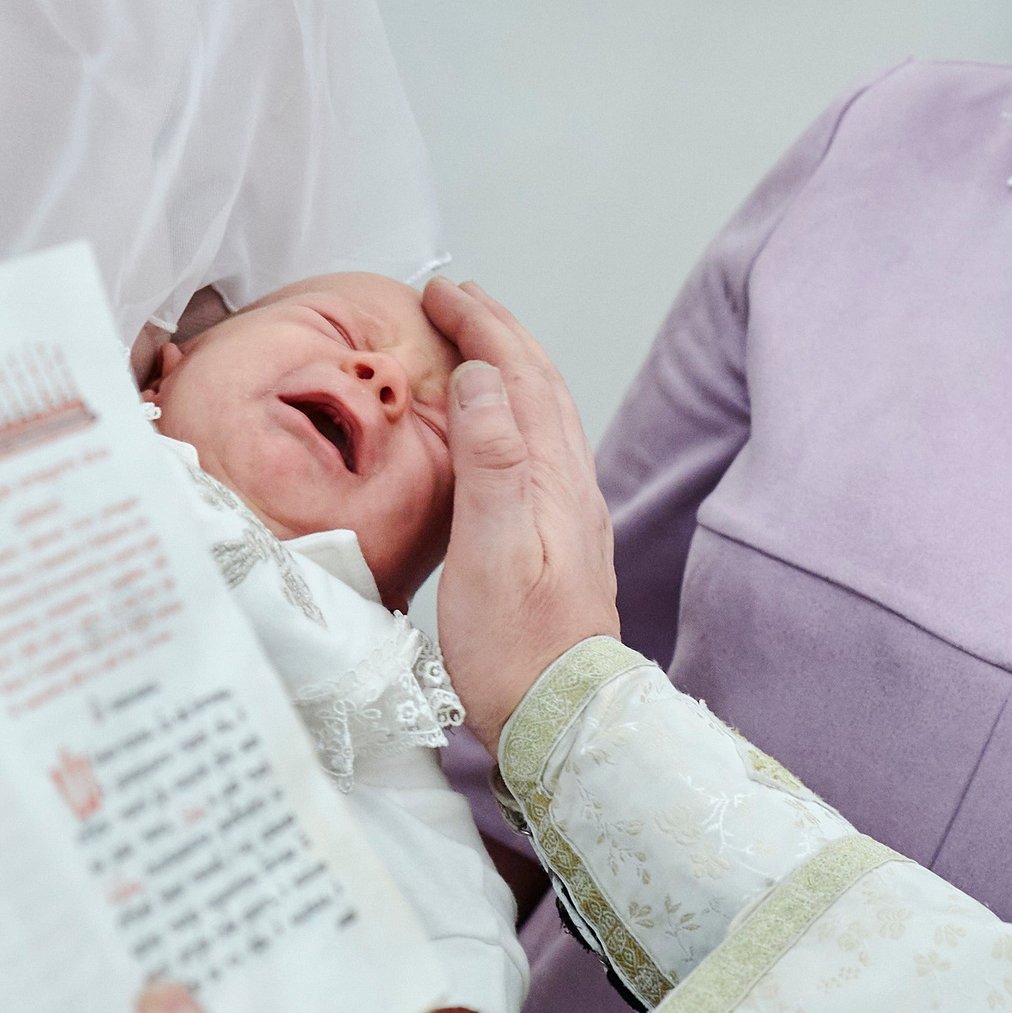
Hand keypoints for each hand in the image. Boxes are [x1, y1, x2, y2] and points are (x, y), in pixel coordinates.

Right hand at [420, 279, 619, 748]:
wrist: (560, 719)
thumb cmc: (516, 648)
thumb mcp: (492, 548)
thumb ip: (493, 458)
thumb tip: (486, 375)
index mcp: (552, 478)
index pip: (519, 374)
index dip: (482, 326)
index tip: (440, 293)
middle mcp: (571, 487)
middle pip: (539, 384)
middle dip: (499, 331)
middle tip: (455, 298)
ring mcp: (571, 513)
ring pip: (544, 414)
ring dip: (510, 366)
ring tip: (476, 343)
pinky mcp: (561, 541)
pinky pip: (539, 449)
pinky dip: (515, 412)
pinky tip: (499, 428)